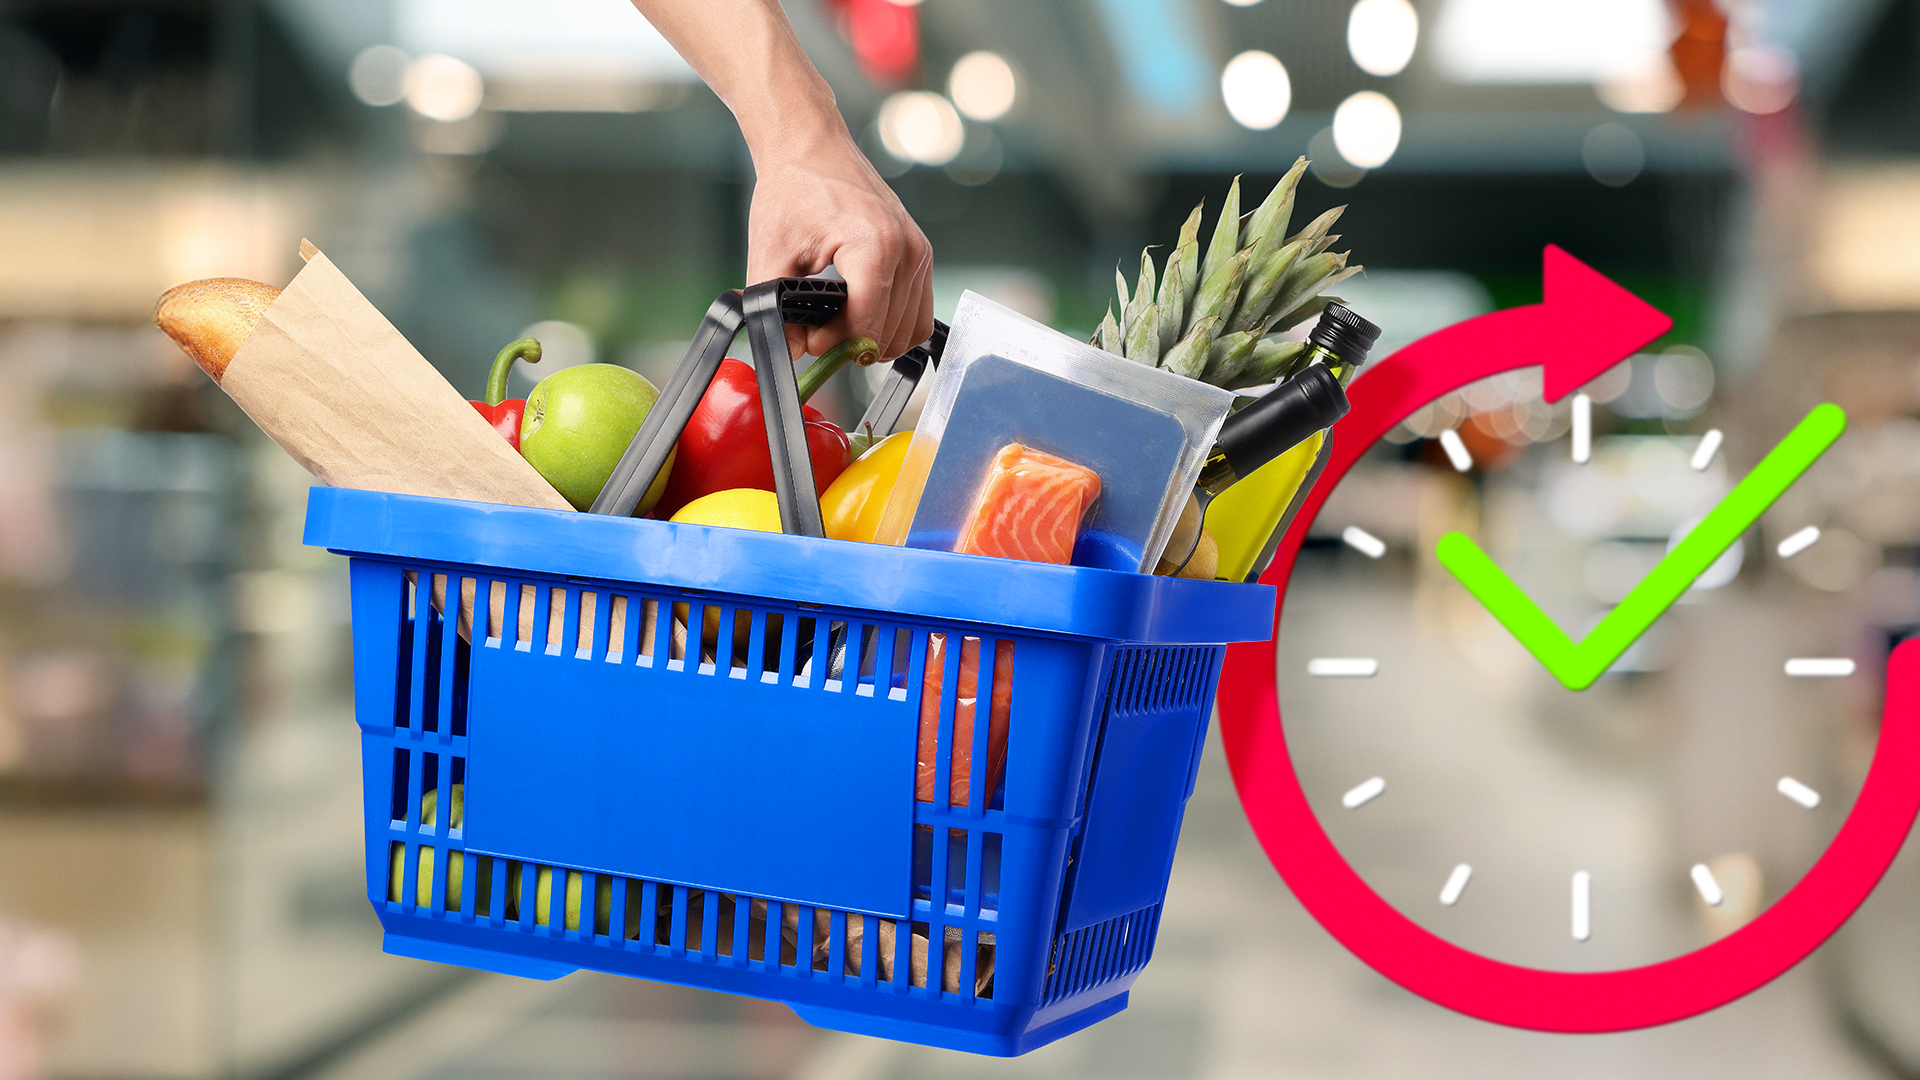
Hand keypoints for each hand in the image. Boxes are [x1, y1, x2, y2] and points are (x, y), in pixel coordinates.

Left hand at [747, 131, 933, 362]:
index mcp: (873, 245)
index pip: (866, 323)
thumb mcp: (770, 252)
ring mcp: (920, 252)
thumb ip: (773, 306)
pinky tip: (860, 314)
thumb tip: (790, 351)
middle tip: (818, 332)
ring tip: (837, 323)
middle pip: (890, 333)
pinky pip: (919, 313)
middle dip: (851, 343)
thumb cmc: (794, 189)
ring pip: (909, 330)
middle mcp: (907, 250)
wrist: (812, 147)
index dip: (833, 344)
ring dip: (873, 338)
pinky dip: (892, 325)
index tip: (808, 337)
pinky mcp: (922, 254)